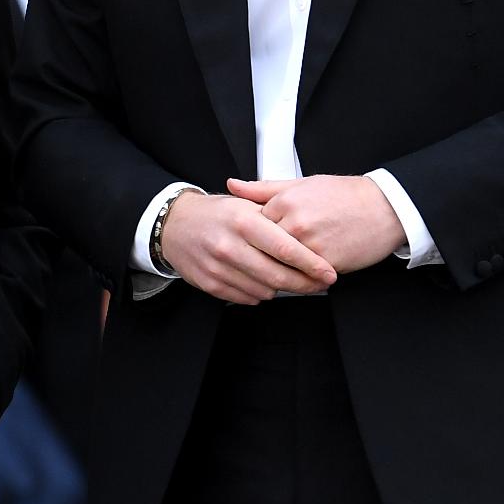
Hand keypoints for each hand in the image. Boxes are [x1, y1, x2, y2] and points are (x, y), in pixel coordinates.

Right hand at [159, 190, 336, 303]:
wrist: (174, 225)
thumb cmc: (216, 214)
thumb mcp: (244, 204)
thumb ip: (275, 219)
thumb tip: (309, 238)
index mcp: (242, 221)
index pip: (285, 248)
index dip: (311, 264)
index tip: (329, 273)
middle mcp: (229, 246)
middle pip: (278, 276)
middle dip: (305, 284)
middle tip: (319, 283)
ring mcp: (218, 268)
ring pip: (265, 291)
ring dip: (280, 287)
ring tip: (284, 276)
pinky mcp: (210, 285)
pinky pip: (247, 298)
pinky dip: (259, 292)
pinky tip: (260, 279)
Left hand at [230, 175, 405, 273]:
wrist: (384, 207)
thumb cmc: (344, 195)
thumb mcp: (301, 183)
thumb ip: (262, 188)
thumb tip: (233, 185)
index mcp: (285, 202)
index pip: (253, 226)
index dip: (253, 235)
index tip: (253, 239)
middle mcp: (295, 223)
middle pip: (264, 248)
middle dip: (261, 256)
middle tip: (260, 259)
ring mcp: (311, 245)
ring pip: (282, 266)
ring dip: (279, 271)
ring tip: (280, 269)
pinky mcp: (327, 263)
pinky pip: (305, 278)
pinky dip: (302, 280)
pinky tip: (303, 275)